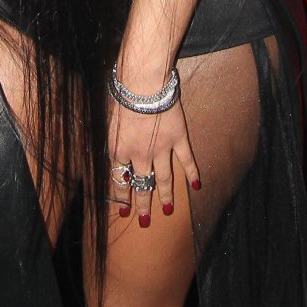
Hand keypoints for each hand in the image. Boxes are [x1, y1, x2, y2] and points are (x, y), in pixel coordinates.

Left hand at [108, 92, 198, 226]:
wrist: (142, 84)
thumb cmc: (122, 97)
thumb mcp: (110, 123)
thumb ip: (115, 142)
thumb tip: (116, 156)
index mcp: (119, 151)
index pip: (120, 181)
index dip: (122, 197)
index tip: (125, 210)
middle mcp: (139, 155)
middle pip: (141, 185)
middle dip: (143, 205)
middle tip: (144, 221)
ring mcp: (161, 149)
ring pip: (163, 179)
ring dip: (166, 196)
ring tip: (168, 210)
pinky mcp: (178, 138)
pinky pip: (186, 160)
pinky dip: (192, 173)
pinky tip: (196, 185)